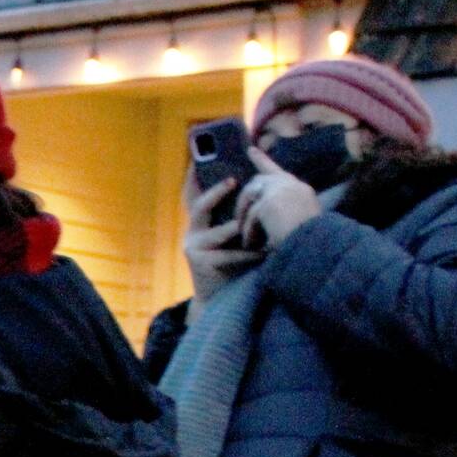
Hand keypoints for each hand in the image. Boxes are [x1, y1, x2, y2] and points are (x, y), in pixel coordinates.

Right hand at [182, 176, 261, 305]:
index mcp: (201, 222)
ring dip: (243, 229)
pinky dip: (248, 254)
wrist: (221, 297)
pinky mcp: (199, 262)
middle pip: (199, 206)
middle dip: (216, 192)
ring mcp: (193, 247)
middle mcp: (193, 232)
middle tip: (234, 181)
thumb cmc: (233, 264)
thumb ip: (237, 217)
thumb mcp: (234, 237)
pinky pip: (228, 254)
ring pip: (221, 231)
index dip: (194, 178)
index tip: (199, 159)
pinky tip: (263, 253)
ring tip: (261, 225)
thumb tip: (254, 188)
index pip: (195, 195)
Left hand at [233, 146, 320, 251]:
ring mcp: (280, 190)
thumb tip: (262, 216)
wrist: (317, 246)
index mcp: (300, 190)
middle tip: (235, 208)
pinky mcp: (269, 202)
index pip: (277, 171)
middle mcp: (291, 185)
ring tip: (243, 233)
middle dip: (244, 195)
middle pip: (259, 181)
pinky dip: (249, 232)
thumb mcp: (298, 222)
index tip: (250, 150)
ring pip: (251, 196)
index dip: (262, 160)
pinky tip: (250, 244)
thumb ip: (282, 212)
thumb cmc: (309, 241)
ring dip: (244, 215)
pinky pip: (251, 216)